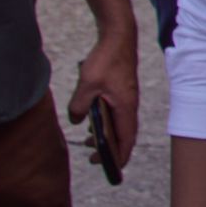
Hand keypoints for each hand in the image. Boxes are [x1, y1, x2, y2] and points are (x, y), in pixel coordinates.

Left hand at [68, 31, 139, 166]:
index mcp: (125, 107)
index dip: (121, 156)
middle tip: (93, 158)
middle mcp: (129, 105)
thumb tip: (75, 120)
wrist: (118, 37)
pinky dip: (107, 122)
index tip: (113, 169)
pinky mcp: (122, 90)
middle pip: (124, 134)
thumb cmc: (107, 59)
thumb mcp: (87, 85)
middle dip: (111, 149)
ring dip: (108, 135)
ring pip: (120, 123)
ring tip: (89, 141)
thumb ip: (79, 105)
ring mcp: (127, 97)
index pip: (126, 139)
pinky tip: (92, 118)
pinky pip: (117, 112)